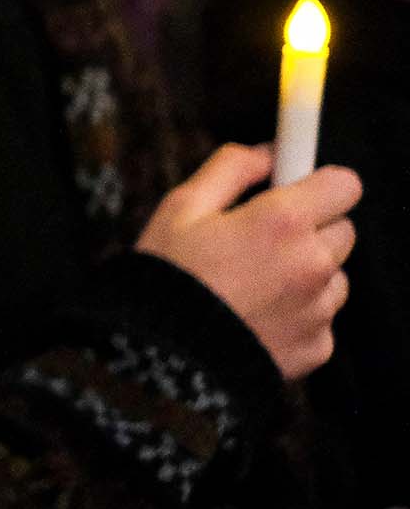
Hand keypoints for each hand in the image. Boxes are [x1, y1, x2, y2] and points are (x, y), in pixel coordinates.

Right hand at [135, 143, 361, 379]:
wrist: (164, 356)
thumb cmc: (169, 274)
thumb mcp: (182, 206)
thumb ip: (231, 168)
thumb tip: (268, 152)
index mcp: (283, 221)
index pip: (344, 184)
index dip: (318, 182)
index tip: (295, 187)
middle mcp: (313, 263)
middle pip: (342, 229)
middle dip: (310, 226)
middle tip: (259, 237)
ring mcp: (319, 308)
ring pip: (334, 275)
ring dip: (306, 272)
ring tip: (252, 283)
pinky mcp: (318, 346)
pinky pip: (321, 316)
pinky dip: (298, 313)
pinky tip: (255, 315)